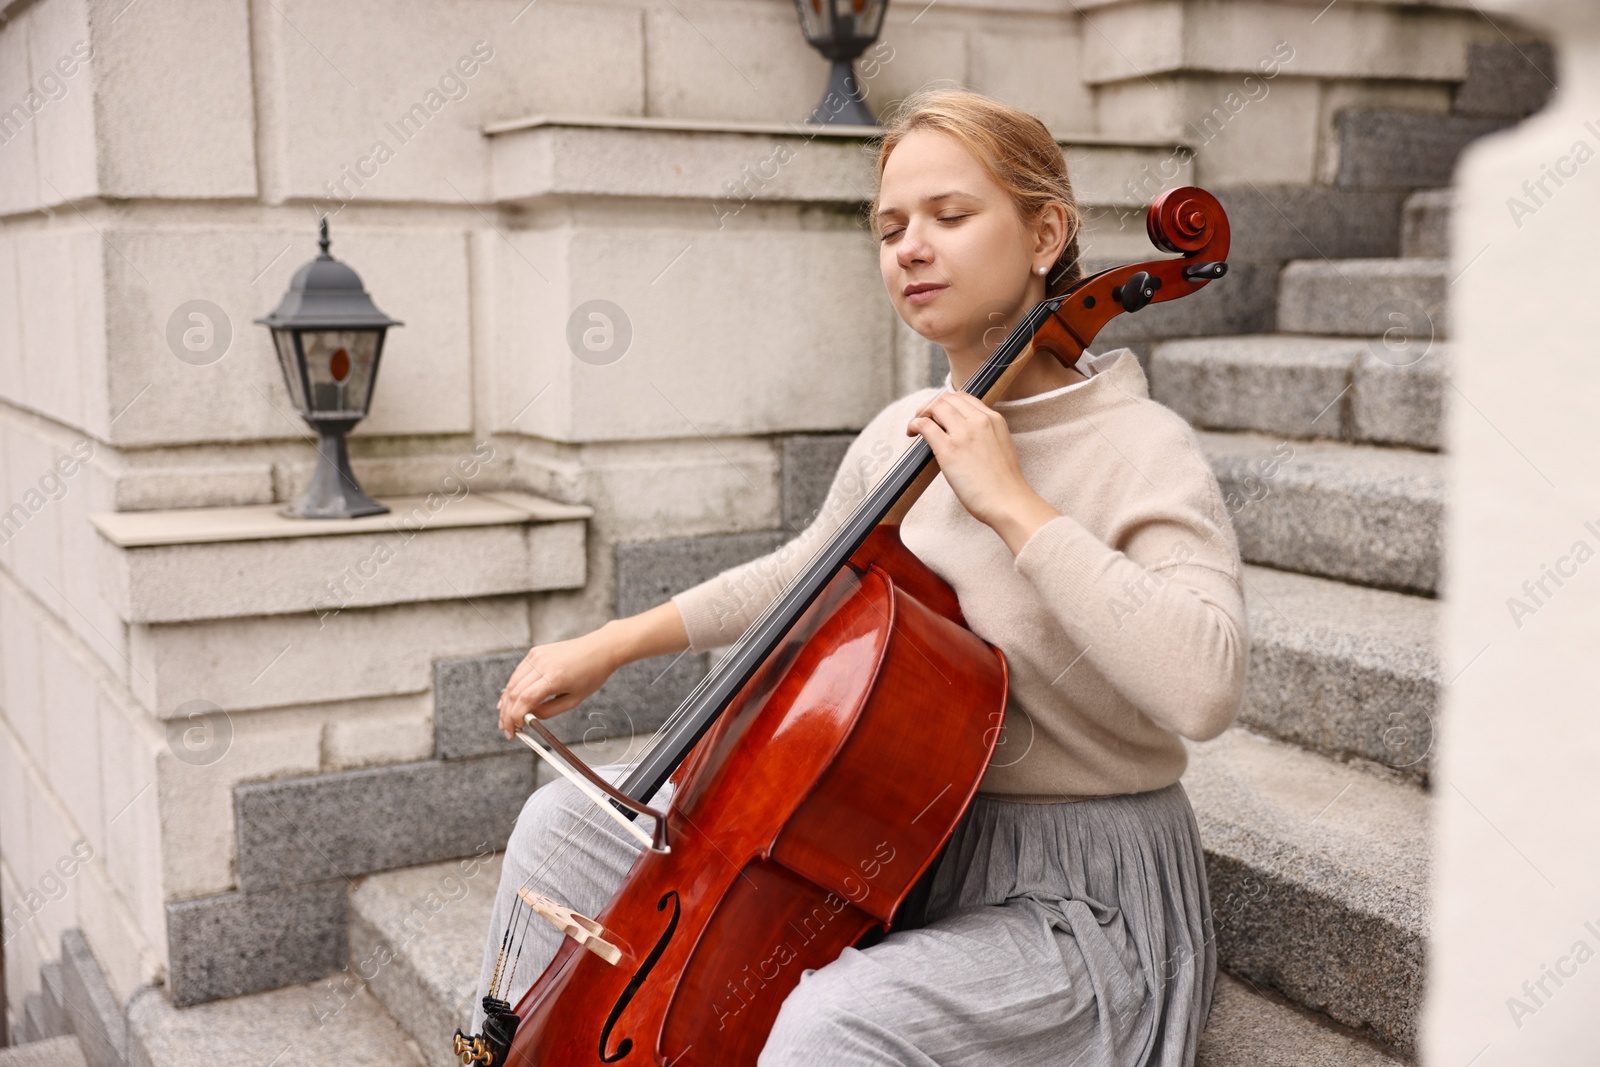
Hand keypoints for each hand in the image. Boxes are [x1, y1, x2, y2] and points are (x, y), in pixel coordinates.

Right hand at [497, 629, 620, 739]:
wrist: (599, 649)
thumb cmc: (591, 675)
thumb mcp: (574, 700)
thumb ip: (549, 711)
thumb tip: (529, 718)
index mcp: (554, 677)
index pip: (525, 700)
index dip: (516, 718)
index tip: (515, 731)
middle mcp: (542, 664)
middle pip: (514, 692)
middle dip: (507, 715)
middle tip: (507, 730)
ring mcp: (537, 656)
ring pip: (513, 683)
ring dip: (506, 703)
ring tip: (504, 719)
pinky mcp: (535, 652)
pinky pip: (518, 673)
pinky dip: (511, 688)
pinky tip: (508, 700)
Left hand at [905, 391, 1062, 553]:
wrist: (1008, 501)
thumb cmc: (1004, 484)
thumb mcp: (1001, 447)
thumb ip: (986, 435)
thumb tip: (965, 438)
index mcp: (994, 419)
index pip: (964, 398)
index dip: (947, 403)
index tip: (940, 415)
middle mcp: (979, 421)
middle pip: (947, 398)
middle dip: (931, 406)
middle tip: (923, 419)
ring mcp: (964, 434)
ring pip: (935, 406)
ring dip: (921, 413)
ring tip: (916, 427)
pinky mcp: (949, 449)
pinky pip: (925, 425)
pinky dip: (914, 424)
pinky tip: (912, 432)